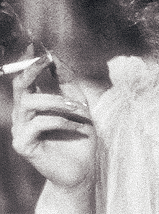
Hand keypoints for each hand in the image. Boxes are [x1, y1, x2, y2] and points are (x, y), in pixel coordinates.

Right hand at [11, 54, 96, 189]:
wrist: (83, 168)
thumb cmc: (80, 136)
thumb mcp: (79, 104)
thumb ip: (68, 83)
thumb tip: (57, 58)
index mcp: (34, 105)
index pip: (25, 80)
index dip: (27, 62)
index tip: (36, 46)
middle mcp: (24, 116)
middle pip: (19, 87)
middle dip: (32, 70)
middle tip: (47, 59)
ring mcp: (21, 131)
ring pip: (31, 103)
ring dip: (59, 101)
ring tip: (79, 109)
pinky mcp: (24, 146)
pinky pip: (39, 124)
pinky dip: (62, 122)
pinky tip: (78, 127)